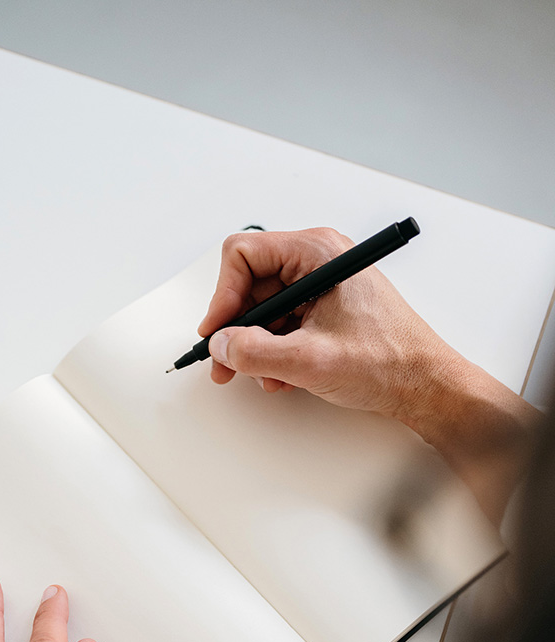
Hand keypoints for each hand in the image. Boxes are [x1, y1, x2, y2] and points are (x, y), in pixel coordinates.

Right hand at [198, 227, 536, 523]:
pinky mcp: (325, 311)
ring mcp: (322, 287)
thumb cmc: (389, 362)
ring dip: (256, 346)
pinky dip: (275, 352)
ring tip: (265, 375)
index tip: (218, 333)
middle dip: (236, 327)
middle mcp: (318, 262)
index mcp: (317, 253)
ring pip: (264, 309)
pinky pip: (283, 325)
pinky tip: (284, 376)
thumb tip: (222, 345)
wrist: (424, 386)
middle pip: (250, 285)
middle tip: (226, 362)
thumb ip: (255, 352)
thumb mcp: (310, 360)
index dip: (223, 297)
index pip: (244, 256)